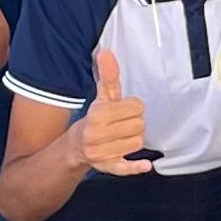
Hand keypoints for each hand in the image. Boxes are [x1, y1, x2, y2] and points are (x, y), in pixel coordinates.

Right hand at [75, 47, 154, 175]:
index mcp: (97, 114)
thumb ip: (108, 76)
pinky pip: (125, 168)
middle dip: (134, 123)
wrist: (76, 146)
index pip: (136, 107)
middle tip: (121, 124)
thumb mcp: (102, 97)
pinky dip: (135, 167)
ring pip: (138, 142)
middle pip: (140, 125)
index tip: (122, 110)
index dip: (132, 107)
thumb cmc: (95, 118)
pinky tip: (145, 165)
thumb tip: (106, 52)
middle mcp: (97, 134)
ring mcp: (102, 152)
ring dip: (134, 138)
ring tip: (120, 136)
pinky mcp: (108, 167)